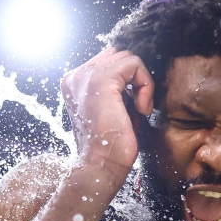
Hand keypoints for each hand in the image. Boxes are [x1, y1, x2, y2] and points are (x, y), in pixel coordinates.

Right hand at [60, 48, 154, 181]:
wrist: (101, 165)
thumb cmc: (111, 145)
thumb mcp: (114, 109)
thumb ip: (119, 89)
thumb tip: (138, 76)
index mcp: (75, 83)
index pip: (109, 61)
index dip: (129, 79)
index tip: (134, 105)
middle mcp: (76, 76)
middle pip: (118, 55)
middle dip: (136, 78)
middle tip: (139, 107)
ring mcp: (86, 76)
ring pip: (128, 57)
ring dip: (142, 83)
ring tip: (140, 109)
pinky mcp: (101, 80)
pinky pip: (134, 64)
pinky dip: (145, 85)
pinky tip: (141, 108)